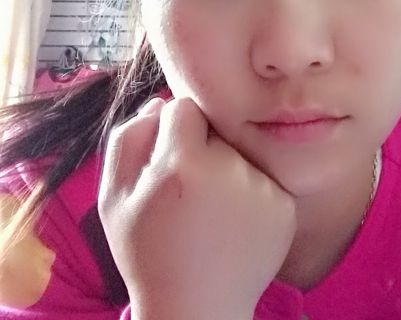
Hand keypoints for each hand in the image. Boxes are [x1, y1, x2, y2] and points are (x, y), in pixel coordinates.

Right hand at [98, 97, 295, 319]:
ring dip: (227, 171)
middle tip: (190, 195)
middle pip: (217, 130)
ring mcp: (263, 188)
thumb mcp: (114, 197)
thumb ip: (130, 138)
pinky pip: (263, 178)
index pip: (185, 107)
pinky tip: (234, 226)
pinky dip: (251, 194)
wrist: (196, 309)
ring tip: (211, 214)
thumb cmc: (148, 252)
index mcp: (183, 163)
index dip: (173, 134)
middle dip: (202, 150)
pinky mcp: (284, 206)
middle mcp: (230, 168)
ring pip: (240, 154)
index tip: (171, 162)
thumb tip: (161, 102)